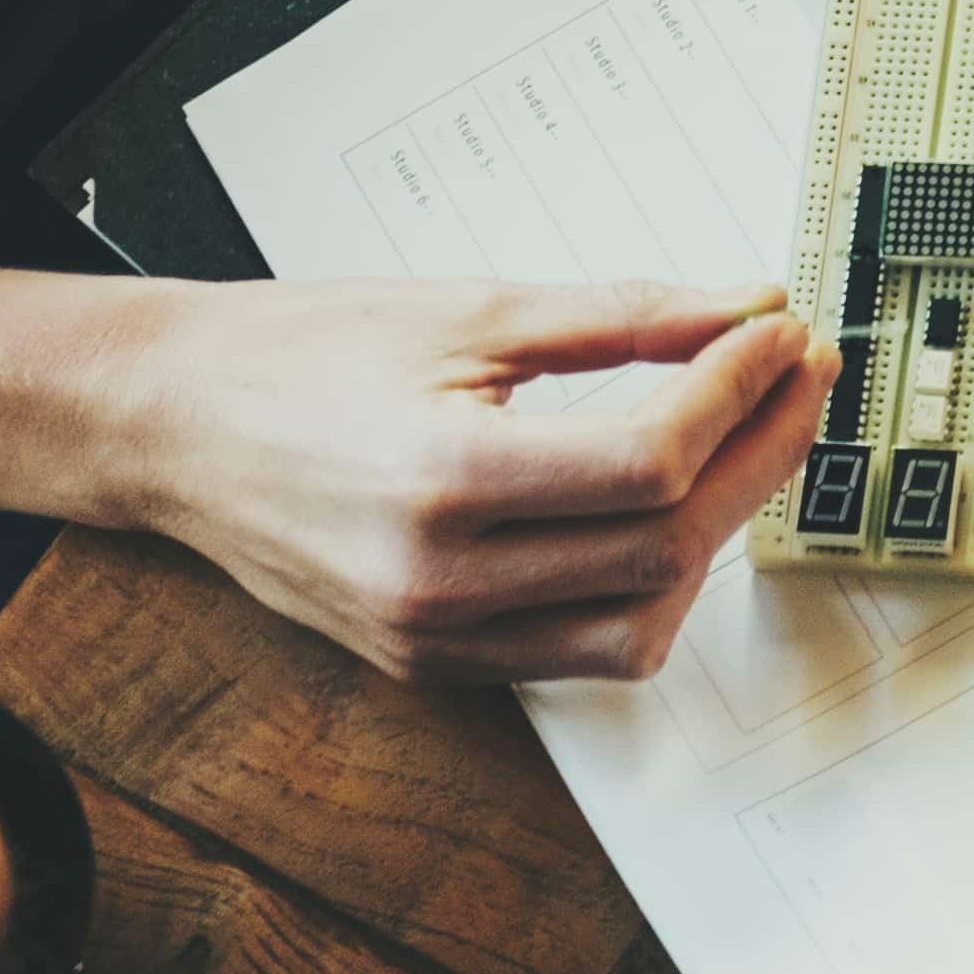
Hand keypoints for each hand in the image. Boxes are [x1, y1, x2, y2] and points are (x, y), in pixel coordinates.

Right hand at [108, 276, 834, 683]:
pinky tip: (663, 507)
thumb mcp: (473, 308)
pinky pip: (579, 654)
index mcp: (445, 482)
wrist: (179, 425)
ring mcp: (436, 641)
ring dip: (710, 535)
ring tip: (740, 440)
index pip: (649, 463)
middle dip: (756, 454)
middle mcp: (441, 585)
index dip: (739, 394)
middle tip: (795, 376)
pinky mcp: (432, 666)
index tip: (779, 333)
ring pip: (638, 627)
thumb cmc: (306, 352)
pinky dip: (643, 588)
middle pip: (663, 547)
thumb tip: (746, 311)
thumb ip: (624, 317)